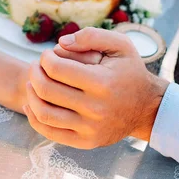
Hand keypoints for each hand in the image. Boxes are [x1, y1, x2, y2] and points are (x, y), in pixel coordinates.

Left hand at [22, 28, 169, 148]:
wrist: (147, 108)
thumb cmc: (130, 72)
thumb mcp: (120, 45)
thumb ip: (91, 36)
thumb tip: (61, 43)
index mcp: (102, 82)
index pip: (56, 69)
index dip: (45, 58)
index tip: (47, 54)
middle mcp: (95, 108)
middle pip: (46, 90)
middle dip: (35, 73)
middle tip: (37, 66)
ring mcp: (90, 128)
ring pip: (44, 113)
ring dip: (31, 94)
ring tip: (33, 82)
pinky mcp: (86, 142)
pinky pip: (50, 132)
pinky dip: (34, 117)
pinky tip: (32, 103)